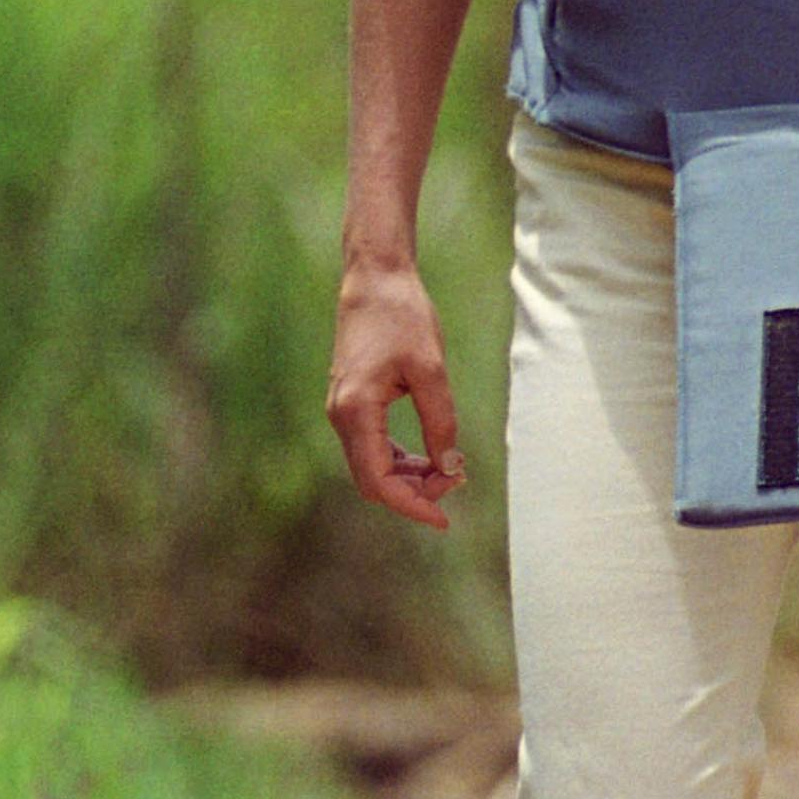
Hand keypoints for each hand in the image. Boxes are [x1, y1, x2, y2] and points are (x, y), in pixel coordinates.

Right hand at [329, 258, 470, 529]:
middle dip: (414, 492)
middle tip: (457, 481)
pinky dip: (400, 460)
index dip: (412, 506)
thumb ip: (441, 424)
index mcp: (356, 411)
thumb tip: (450, 469)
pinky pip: (372, 448)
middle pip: (372, 481)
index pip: (378, 482)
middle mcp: (342, 416)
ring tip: (449, 469)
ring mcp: (343, 411)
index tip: (445, 519)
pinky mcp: (352, 403)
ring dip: (408, 477)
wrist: (374, 279)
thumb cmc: (403, 317)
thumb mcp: (432, 371)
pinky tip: (430, 455)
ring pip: (372, 467)